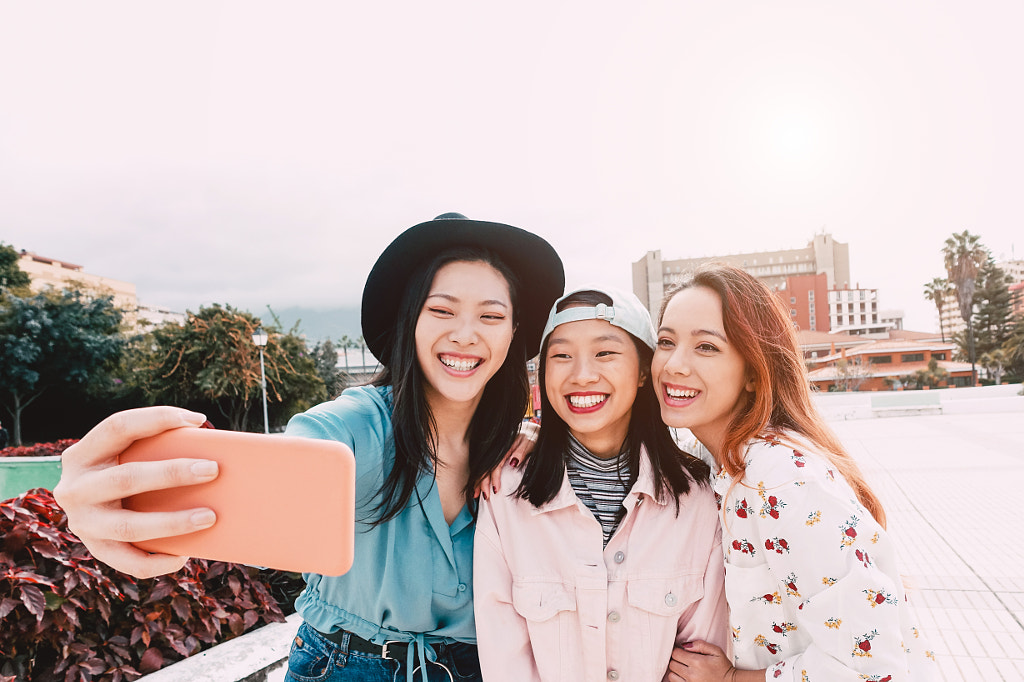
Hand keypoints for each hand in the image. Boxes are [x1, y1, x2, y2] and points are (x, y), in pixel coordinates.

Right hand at [53, 407, 218, 577]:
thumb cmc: (126, 469)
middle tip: (212, 470)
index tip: (199, 421)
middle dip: (172, 474)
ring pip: (128, 526)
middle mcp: (75, 488)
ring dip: (172, 523)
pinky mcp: (95, 549)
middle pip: (126, 479)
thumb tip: (210, 440)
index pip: (118, 427)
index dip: (158, 419)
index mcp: (83, 453)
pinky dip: (158, 561)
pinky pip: (128, 561)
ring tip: (209, 517)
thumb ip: (156, 444)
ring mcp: (82, 522)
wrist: (90, 507)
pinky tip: (184, 556)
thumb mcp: (127, 452)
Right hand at [474, 421, 538, 498]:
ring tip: (475, 495)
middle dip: (482, 483)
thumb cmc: (532, 438)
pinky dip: (480, 477)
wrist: (531, 431)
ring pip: (482, 468)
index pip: (495, 465)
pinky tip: (477, 485)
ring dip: (478, 482)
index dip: (494, 478)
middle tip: (485, 496)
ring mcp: (494, 453)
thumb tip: (512, 463)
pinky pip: (485, 467)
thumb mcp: (529, 443)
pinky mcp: (495, 456)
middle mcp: (497, 451)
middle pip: (485, 468)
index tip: (495, 490)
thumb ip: (521, 452)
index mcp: (504, 448)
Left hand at [665, 641, 734, 681]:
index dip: (678, 651)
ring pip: (671, 675)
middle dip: (676, 660)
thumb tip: (685, 645)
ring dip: (676, 671)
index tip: (683, 652)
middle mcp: (692, 674)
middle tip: (684, 660)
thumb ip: (700, 645)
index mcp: (697, 662)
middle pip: (672, 664)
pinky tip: (684, 676)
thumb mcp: (716, 651)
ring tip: (684, 668)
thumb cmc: (723, 667)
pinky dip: (678, 679)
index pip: (675, 654)